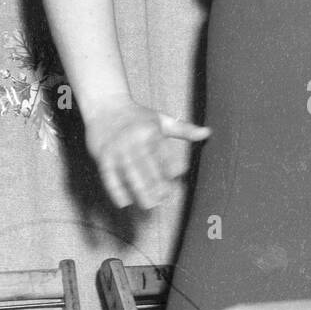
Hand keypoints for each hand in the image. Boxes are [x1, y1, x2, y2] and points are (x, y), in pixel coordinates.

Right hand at [85, 96, 210, 209]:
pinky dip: (116, 190)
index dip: (172, 168)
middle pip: (147, 167)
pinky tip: (124, 202)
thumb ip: (184, 129)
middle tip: (163, 200)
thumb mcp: (161, 119)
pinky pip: (109, 177)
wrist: (104, 105)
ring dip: (139, 191)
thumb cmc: (137, 115)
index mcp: (150, 131)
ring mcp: (118, 149)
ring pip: (130, 173)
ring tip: (149, 205)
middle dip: (156, 185)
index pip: (164, 154)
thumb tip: (208, 132)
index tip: (177, 177)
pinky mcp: (103, 156)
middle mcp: (134, 140)